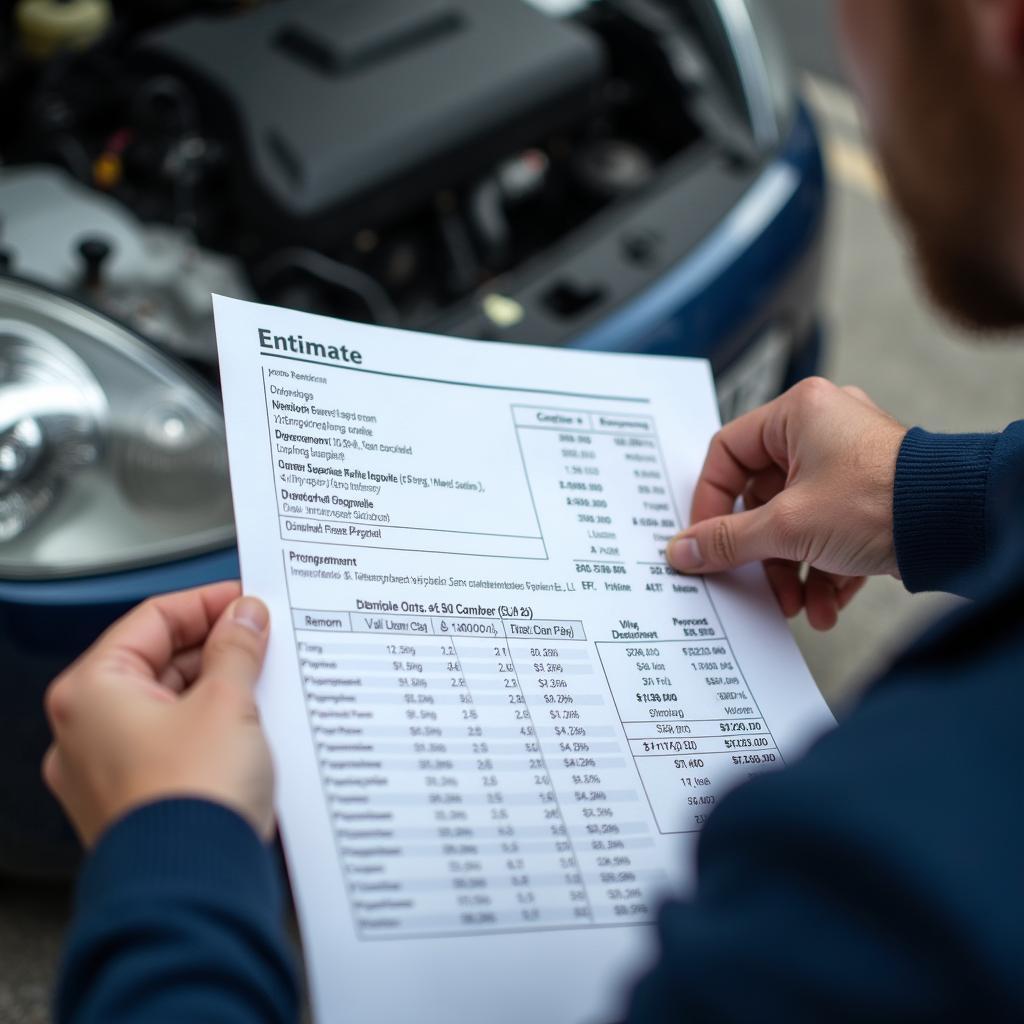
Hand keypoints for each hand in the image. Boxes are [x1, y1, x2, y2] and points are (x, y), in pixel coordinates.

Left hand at [43, 582, 273, 846]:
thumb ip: (237, 648)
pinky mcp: (137, 799)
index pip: (153, 619)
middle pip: (159, 661)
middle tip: (266, 641)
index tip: (249, 600)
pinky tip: (252, 725)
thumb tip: (244, 617)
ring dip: (219, 688)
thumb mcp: (228, 702)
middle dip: (218, 649)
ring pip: (170, 704)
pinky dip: (212, 727)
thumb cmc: (191, 799)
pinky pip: (175, 744)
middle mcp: (87, 730)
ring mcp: (108, 769)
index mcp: (91, 692)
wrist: (194, 886)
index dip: (208, 603)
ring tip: (267, 684)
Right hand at [666, 378, 906, 629]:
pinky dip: (824, 569)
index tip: (707, 540)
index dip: (711, 501)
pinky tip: (827, 605)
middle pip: (763, 496)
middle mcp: (824, 430)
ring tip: (799, 605)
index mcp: (799, 413)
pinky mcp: (872, 496)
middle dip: (762, 552)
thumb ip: (728, 540)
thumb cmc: (882, 500)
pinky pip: (830, 532)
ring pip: (797, 520)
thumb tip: (685, 550)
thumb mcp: (788, 525)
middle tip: (756, 583)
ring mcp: (851, 464)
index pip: (728, 452)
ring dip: (793, 570)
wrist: (960, 524)